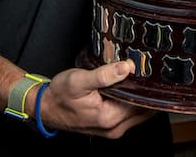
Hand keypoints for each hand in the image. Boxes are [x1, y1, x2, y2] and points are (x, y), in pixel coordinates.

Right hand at [36, 61, 154, 137]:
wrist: (45, 107)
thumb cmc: (59, 95)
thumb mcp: (78, 80)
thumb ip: (104, 75)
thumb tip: (127, 67)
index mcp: (110, 117)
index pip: (142, 103)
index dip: (147, 86)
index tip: (150, 71)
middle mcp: (114, 127)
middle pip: (144, 110)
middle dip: (147, 92)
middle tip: (147, 71)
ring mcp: (112, 129)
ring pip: (139, 113)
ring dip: (140, 97)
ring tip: (138, 77)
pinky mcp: (110, 126)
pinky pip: (130, 114)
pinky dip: (132, 102)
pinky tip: (129, 88)